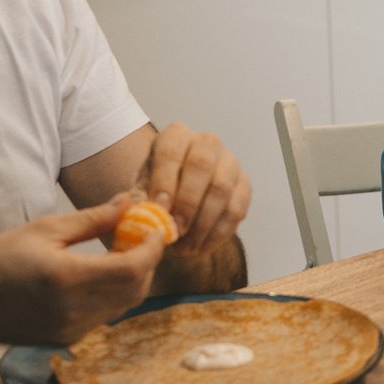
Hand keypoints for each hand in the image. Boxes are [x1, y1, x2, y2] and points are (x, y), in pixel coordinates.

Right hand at [0, 199, 163, 346]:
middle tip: (143, 238)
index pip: (132, 269)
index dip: (153, 249)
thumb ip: (93, 218)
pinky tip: (103, 274)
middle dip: (148, 263)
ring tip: (123, 253)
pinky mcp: (68, 339)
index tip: (155, 230)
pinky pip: (106, 314)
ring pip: (125, 305)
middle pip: (136, 290)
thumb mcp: (44, 229)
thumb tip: (129, 202)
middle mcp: (73, 310)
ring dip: (134, 279)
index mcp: (66, 278)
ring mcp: (72, 330)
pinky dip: (115, 293)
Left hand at [138, 122, 250, 254]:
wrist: (182, 200)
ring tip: (186, 247)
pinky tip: (201, 247)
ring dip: (203, 223)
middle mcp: (206, 143)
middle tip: (176, 230)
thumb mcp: (141, 191)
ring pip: (222, 189)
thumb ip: (139, 201)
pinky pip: (236, 209)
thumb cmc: (158, 191)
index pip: (170, 152)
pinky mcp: (244, 185)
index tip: (158, 208)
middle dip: (188, 202)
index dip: (164, 180)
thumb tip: (142, 214)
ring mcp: (229, 162)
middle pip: (202, 165)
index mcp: (175, 136)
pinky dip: (218, 233)